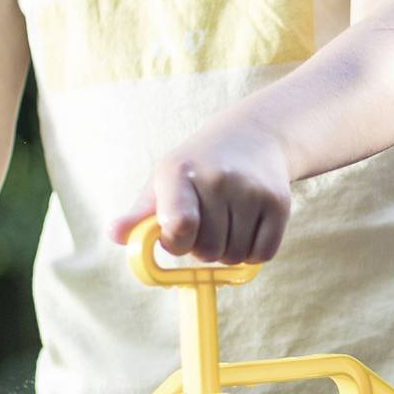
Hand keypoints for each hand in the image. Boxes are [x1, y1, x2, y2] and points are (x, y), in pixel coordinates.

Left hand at [108, 119, 294, 265]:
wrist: (252, 137)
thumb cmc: (197, 168)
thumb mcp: (164, 181)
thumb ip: (140, 214)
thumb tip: (114, 235)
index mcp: (180, 173)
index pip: (180, 225)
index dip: (176, 243)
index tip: (175, 234)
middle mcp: (218, 178)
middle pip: (207, 251)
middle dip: (202, 248)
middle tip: (205, 225)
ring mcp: (251, 190)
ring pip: (235, 256)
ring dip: (227, 252)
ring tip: (225, 225)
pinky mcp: (279, 202)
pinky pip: (262, 255)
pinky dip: (253, 253)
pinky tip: (247, 229)